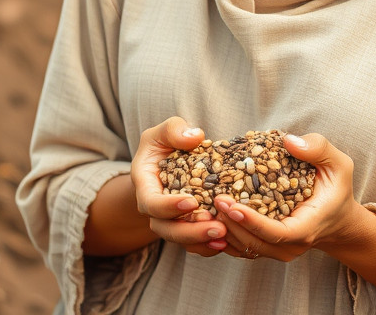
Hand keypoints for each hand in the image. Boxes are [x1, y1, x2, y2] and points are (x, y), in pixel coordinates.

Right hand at [131, 117, 229, 256]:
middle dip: (191, 232)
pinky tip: (229, 242)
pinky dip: (209, 246)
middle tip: (218, 228)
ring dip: (203, 242)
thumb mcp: (164, 131)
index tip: (192, 202)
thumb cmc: (165, 144)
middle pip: (166, 229)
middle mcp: (155, 209)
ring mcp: (170, 221)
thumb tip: (194, 137)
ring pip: (182, 240)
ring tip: (226, 238)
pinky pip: (195, 244)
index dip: (169, 206)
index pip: (151, 203)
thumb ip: (174, 129)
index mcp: (145, 186)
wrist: (168, 162)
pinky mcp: (187, 227)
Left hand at [212, 133, 374, 262]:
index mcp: (307, 227)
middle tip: (212, 199)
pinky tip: (209, 216)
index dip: (253, 222)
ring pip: (244, 248)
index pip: (277, 233)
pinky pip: (240, 248)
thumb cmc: (335, 187)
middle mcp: (291, 245)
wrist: (337, 218)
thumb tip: (289, 141)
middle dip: (231, 223)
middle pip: (254, 243)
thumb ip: (319, 149)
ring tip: (206, 207)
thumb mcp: (338, 164)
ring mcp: (278, 250)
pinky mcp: (267, 248)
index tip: (231, 205)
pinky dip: (224, 235)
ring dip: (224, 230)